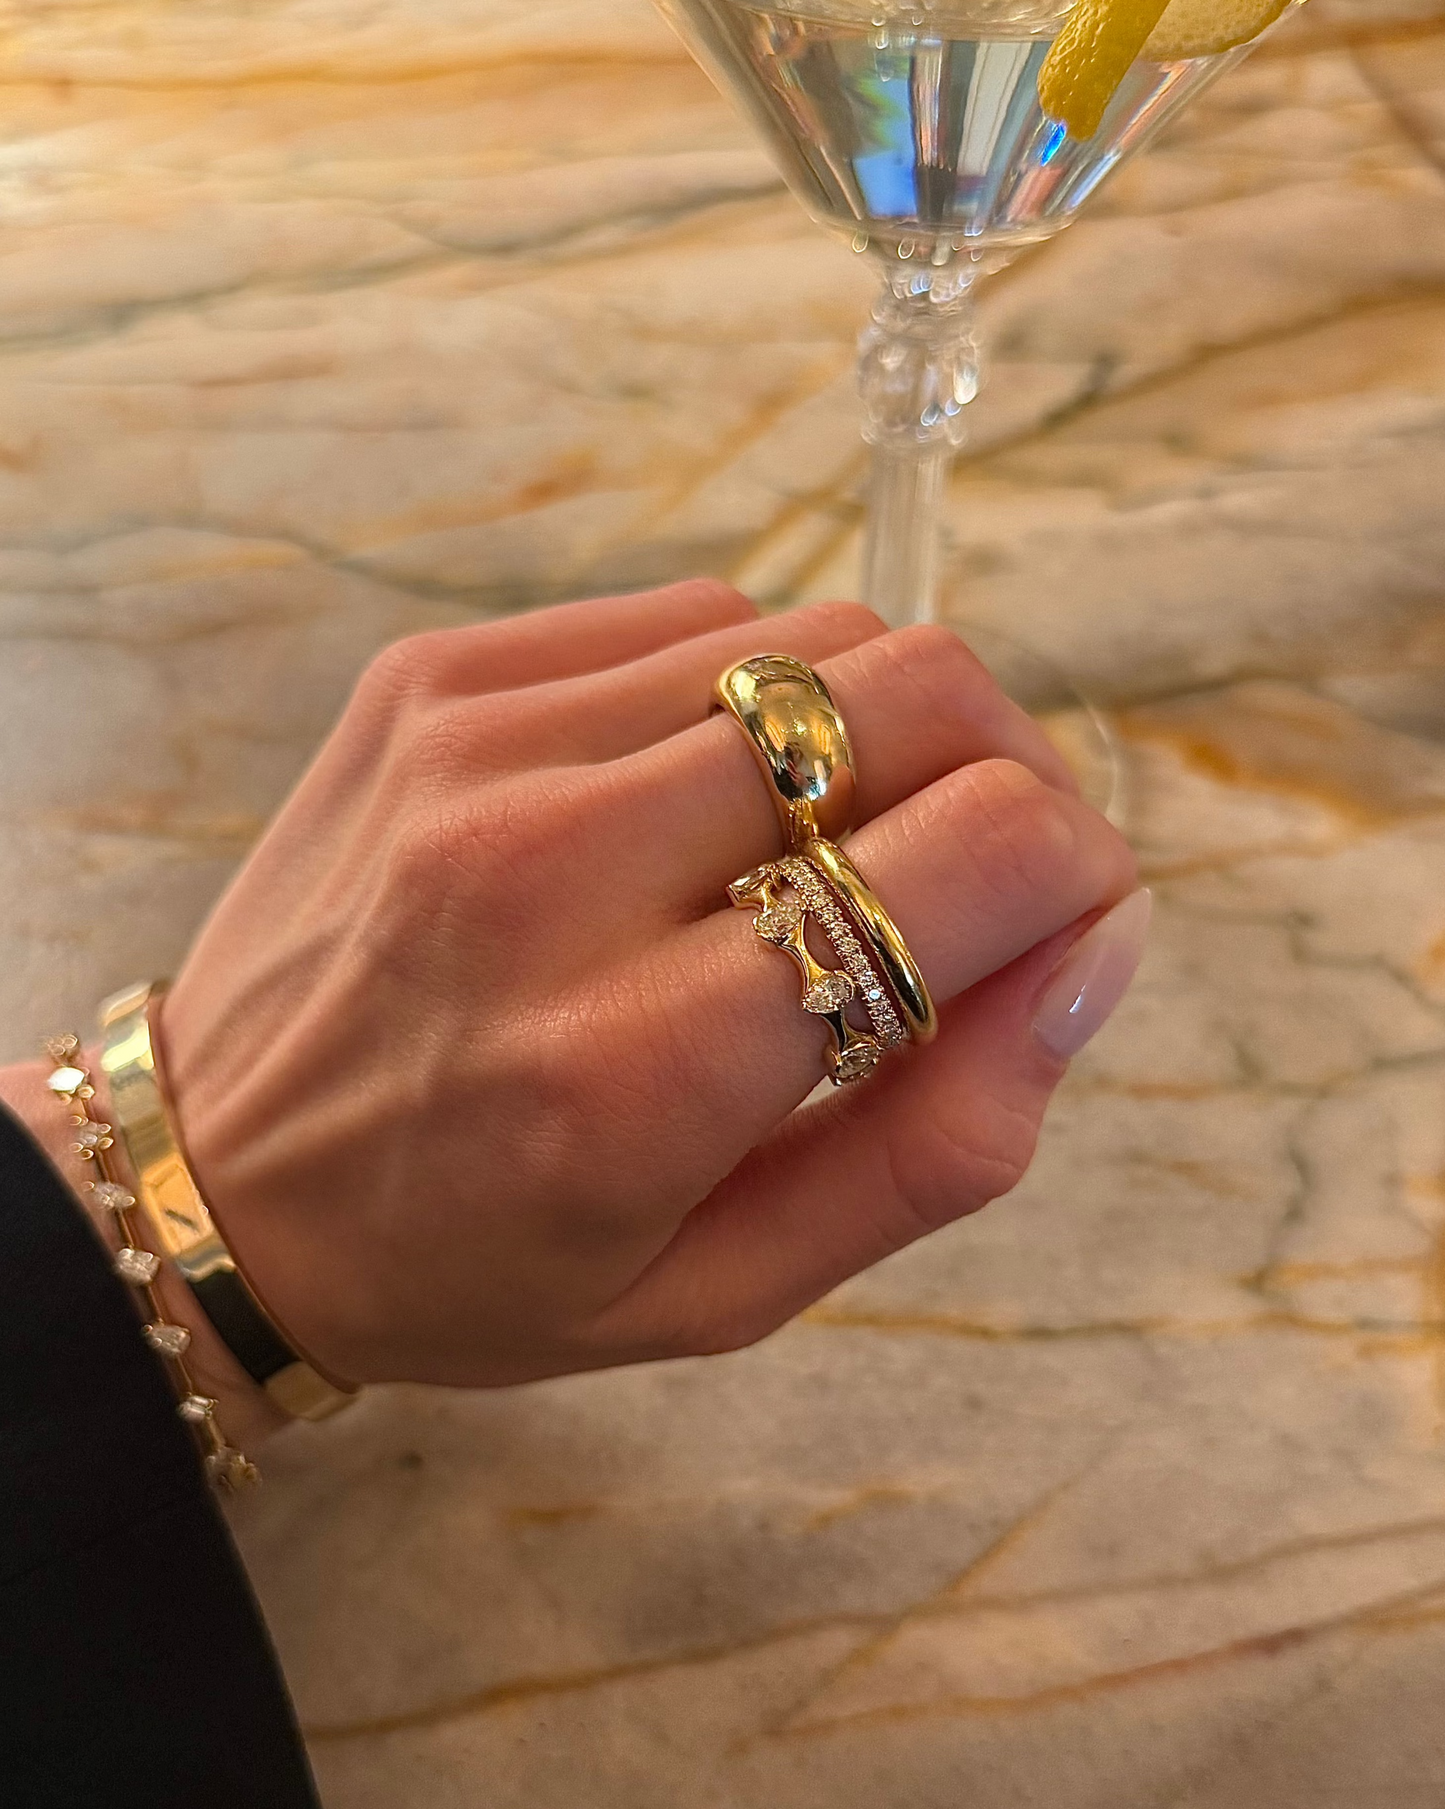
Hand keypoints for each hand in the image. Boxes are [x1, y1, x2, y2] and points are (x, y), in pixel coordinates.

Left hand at [157, 582, 1139, 1389]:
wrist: (210, 1175)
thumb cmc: (474, 1262)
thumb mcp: (719, 1291)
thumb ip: (935, 1147)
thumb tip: (1083, 959)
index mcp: (642, 1064)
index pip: (969, 858)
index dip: (1079, 868)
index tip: (1069, 918)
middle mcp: (557, 867)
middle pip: (912, 690)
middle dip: (1011, 763)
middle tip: (987, 860)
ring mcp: (481, 742)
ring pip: (815, 634)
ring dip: (880, 731)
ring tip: (825, 848)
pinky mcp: (437, 675)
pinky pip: (691, 619)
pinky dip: (755, 698)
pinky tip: (702, 802)